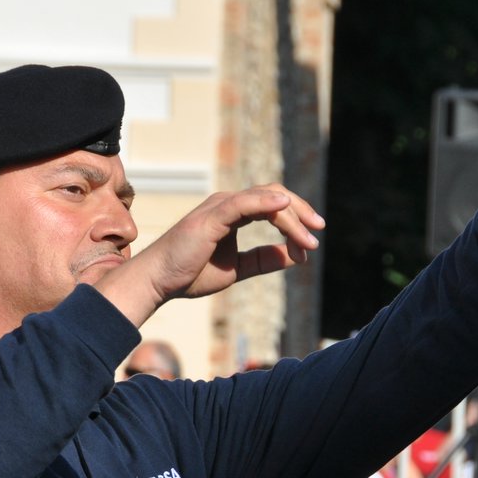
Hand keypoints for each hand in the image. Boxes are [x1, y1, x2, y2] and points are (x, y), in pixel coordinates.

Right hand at [96, 185, 323, 324]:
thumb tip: (294, 256)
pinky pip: (244, 203)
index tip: (311, 245)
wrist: (159, 281)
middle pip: (274, 196)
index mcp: (232, 213)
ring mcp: (219, 207)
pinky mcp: (211, 217)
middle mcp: (227, 204)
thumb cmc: (190, 274)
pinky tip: (285, 206)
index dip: (296, 221)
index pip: (273, 206)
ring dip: (292, 216)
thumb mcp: (238, 268)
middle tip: (318, 233)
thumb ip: (263, 260)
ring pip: (266, 199)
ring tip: (309, 237)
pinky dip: (266, 202)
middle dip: (301, 212)